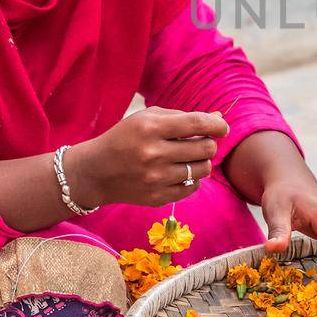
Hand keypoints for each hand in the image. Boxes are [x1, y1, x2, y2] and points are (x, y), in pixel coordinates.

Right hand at [68, 106, 228, 208]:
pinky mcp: (157, 198)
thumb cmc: (125, 138)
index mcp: (150, 128)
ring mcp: (155, 179)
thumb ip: (183, 117)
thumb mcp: (147, 118)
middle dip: (209, 143)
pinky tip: (179, 172)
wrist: (95, 172)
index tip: (222, 127)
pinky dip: (191, 179)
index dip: (217, 125)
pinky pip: (192, 187)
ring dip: (201, 162)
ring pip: (202, 170)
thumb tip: (218, 119)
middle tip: (200, 142)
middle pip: (205, 148)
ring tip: (188, 157)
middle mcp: (154, 154)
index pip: (197, 124)